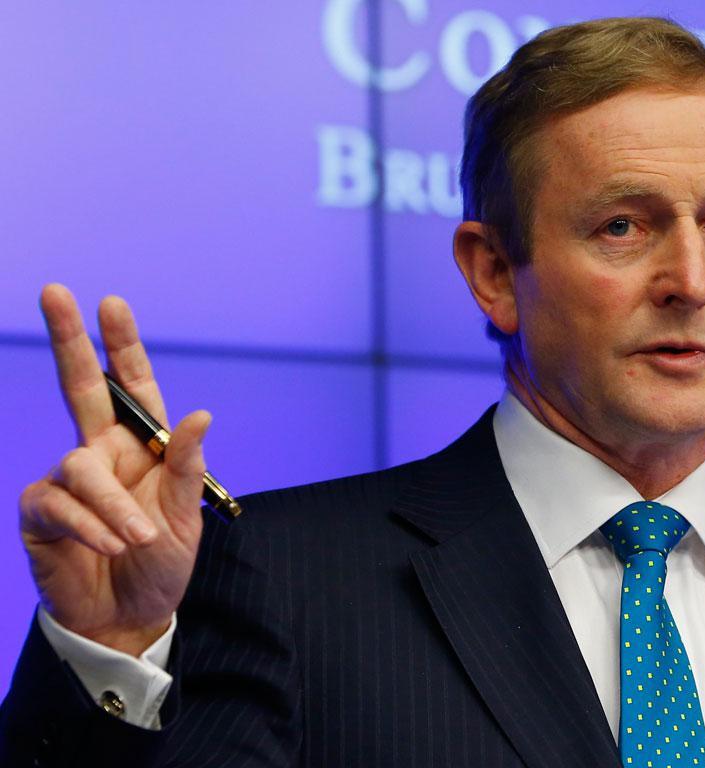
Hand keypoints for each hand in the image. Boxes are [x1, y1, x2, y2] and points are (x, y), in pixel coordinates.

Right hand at [18, 284, 210, 655]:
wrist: (130, 616)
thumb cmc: (161, 562)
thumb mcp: (186, 515)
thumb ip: (188, 465)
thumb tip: (202, 413)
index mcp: (142, 447)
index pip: (132, 387)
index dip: (122, 347)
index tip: (112, 303)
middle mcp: (101, 453)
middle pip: (80, 387)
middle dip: (70, 340)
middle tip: (56, 291)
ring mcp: (68, 481)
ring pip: (81, 466)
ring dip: (114, 505)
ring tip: (138, 538)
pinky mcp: (42, 513)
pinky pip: (59, 504)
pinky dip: (91, 526)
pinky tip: (112, 546)